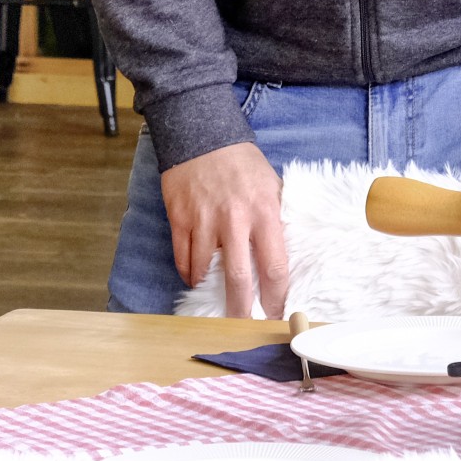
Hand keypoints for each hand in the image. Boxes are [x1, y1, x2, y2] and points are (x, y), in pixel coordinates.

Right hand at [160, 141, 289, 318]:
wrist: (202, 135)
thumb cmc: (242, 163)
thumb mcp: (271, 186)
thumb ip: (274, 219)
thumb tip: (281, 256)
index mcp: (264, 212)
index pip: (274, 266)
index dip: (276, 296)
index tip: (276, 312)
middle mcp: (234, 219)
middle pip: (238, 278)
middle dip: (241, 309)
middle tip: (243, 325)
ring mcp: (204, 220)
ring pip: (204, 272)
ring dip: (209, 290)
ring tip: (215, 299)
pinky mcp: (180, 218)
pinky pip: (183, 258)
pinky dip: (188, 273)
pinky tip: (195, 277)